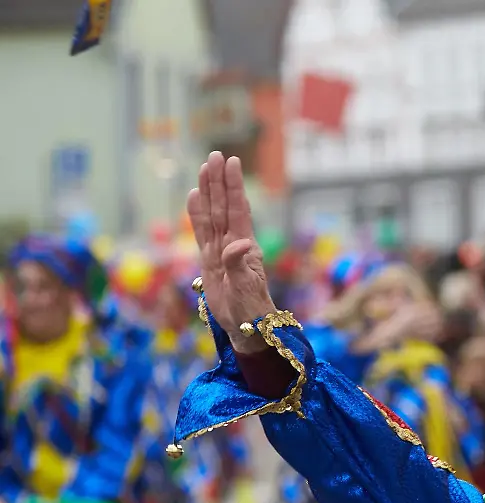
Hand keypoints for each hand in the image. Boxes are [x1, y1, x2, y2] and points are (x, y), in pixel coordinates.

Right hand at [187, 152, 275, 354]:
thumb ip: (239, 264)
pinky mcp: (209, 260)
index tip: (233, 162)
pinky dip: (196, 215)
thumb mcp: (246, 287)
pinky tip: (194, 197)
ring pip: (212, 215)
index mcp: (245, 245)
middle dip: (220, 181)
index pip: (238, 209)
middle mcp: (232, 242)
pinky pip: (201, 233)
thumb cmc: (251, 308)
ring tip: (205, 168)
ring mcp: (219, 250)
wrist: (245, 325)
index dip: (234, 186)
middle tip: (216, 155)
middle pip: (223, 206)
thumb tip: (239, 244)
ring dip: (209, 192)